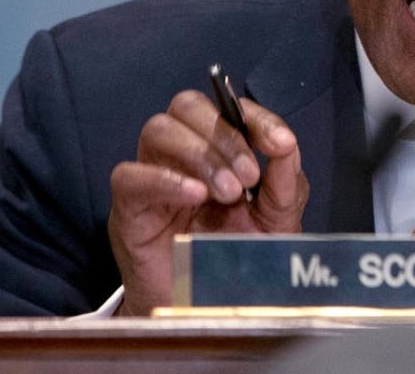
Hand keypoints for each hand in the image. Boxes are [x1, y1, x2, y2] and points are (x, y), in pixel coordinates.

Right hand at [108, 90, 307, 315]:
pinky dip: (164, 179)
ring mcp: (152, 177)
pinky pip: (129, 176)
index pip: (229, 107)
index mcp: (219, 148)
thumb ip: (286, 181)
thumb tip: (286, 143)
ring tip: (228, 192)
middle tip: (249, 176)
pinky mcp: (127, 209)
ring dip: (199, 154)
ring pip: (158, 129)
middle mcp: (182, 154)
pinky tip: (195, 196)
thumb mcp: (277, 218)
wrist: (211, 309)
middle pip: (187, 105)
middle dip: (224, 135)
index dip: (257, 118)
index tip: (280, 143)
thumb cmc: (241, 256)